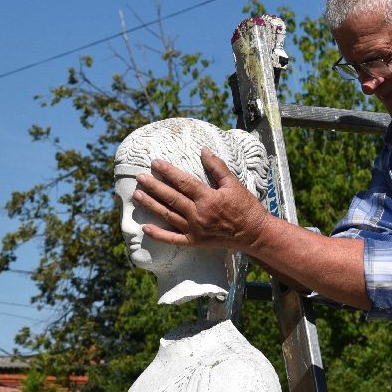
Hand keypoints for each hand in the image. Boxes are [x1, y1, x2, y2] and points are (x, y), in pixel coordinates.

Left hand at [134, 149, 269, 251]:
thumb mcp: (234, 184)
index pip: (183, 182)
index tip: (155, 163)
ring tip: (136, 195)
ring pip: (168, 216)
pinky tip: (144, 228)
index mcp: (208, 198)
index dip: (167, 171)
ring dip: (151, 205)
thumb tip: (203, 150)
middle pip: (171, 198)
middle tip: (139, 177)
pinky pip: (172, 239)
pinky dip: (158, 235)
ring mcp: (194, 230)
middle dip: (153, 186)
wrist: (254, 234)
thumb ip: (217, 167)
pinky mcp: (194, 242)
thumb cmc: (246, 207)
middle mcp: (198, 214)